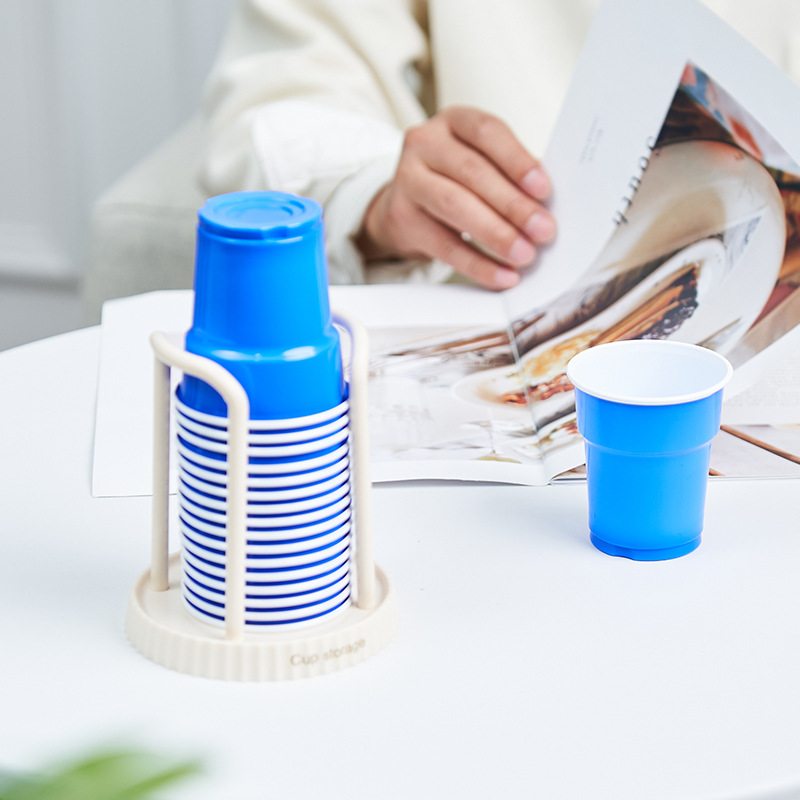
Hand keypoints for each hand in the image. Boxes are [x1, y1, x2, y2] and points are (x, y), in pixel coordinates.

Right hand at [355, 105, 555, 288]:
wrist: (405, 204)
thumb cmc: (456, 180)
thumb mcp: (480, 163)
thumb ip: (510, 176)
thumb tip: (548, 209)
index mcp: (454, 121)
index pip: (487, 132)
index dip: (517, 160)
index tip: (544, 189)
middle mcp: (425, 142)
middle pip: (473, 173)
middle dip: (513, 205)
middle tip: (543, 231)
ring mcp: (407, 179)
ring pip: (455, 206)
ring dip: (496, 234)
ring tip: (524, 255)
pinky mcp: (401, 217)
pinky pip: (443, 245)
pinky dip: (477, 263)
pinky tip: (501, 275)